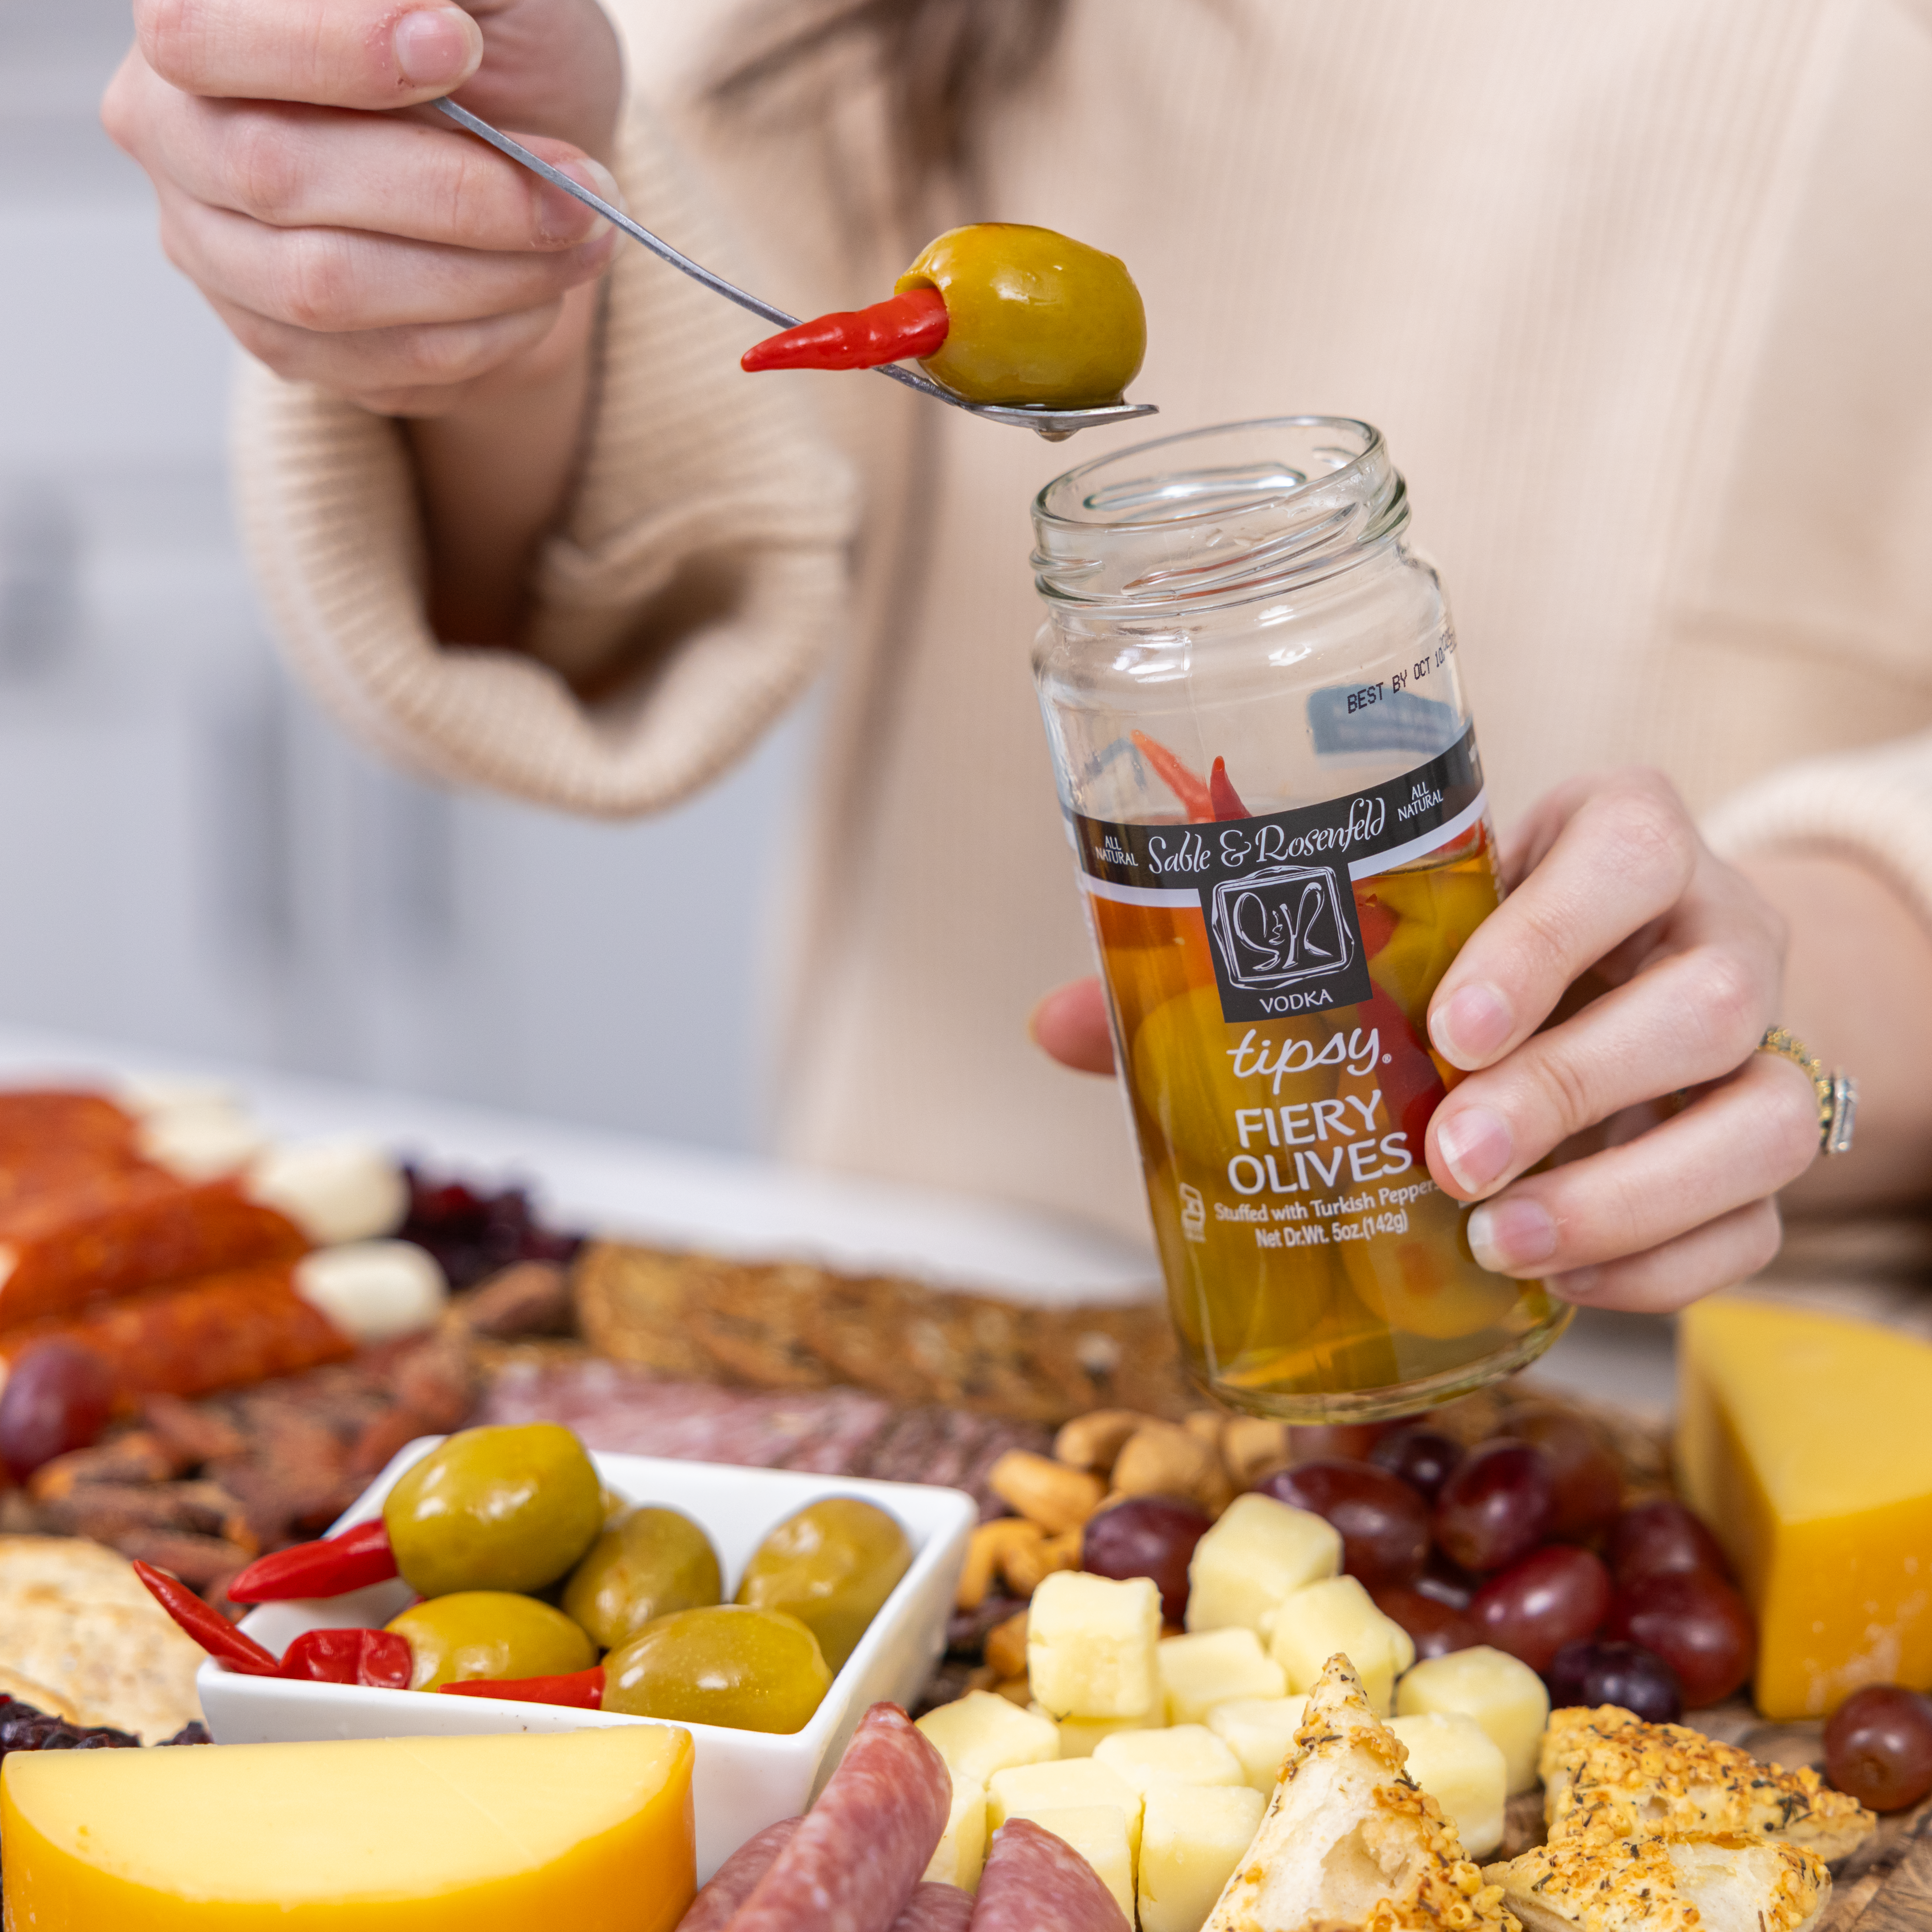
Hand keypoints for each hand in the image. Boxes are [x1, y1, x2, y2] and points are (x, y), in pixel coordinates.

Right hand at [102, 0, 623, 416]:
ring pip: (326, 286)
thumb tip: (426, 14)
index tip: (453, 46)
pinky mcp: (275, 337)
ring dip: (482, 273)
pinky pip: (375, 359)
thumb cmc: (491, 49)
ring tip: (580, 237)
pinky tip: (541, 291)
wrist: (522, 157)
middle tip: (575, 184)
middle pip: (273, 174)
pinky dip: (482, 332)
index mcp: (193, 17)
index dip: (333, 49)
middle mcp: (170, 128)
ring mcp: (210, 244)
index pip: (205, 36)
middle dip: (448, 188)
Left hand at [1031, 768, 1821, 1311]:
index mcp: (1618, 839)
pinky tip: (1556, 1282)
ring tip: (1498, 1241)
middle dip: (1568, 1088)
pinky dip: (1663, 1264)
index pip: (1625, 849)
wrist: (1621, 977)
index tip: (1449, 1023)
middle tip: (1446, 1158)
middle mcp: (1713, 928)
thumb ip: (1238, 972)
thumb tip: (1054, 1025)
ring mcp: (1761, 1041)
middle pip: (1703, 998)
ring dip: (1628, 1194)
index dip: (1551, 933)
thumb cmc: (1471, 948)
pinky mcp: (1764, 1141)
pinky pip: (1760, 1218)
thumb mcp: (1387, 930)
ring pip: (1761, 1115)